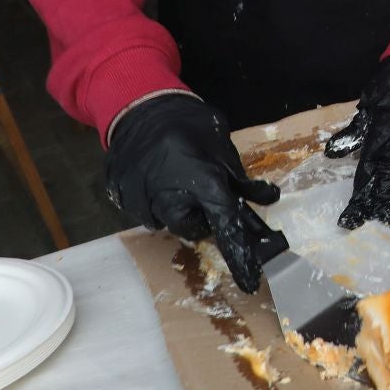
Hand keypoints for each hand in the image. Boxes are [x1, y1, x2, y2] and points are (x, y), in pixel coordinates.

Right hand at [105, 93, 286, 292]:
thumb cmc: (190, 125)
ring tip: (174, 178)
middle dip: (200, 217)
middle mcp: (170, 197)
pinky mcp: (120, 196)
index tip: (251, 282)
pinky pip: (142, 212)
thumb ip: (241, 180)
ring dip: (175, 207)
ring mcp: (140, 199)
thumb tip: (270, 199)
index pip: (227, 226)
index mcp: (203, 182)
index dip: (241, 254)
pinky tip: (155, 178)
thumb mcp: (223, 148)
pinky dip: (152, 201)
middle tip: (201, 193)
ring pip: (165, 222)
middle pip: (193, 229)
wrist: (142, 107)